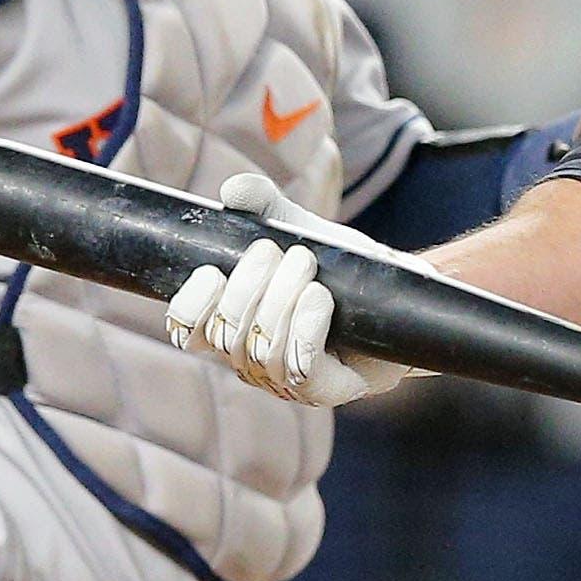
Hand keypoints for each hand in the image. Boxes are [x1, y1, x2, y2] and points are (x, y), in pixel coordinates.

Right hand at [164, 172, 416, 406]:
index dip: (190, 306)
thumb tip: (233, 191)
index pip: (185, 329)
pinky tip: (319, 297)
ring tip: (307, 263)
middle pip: (225, 334)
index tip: (213, 271)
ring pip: (261, 350)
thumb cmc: (338, 268)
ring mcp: (282, 380)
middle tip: (281, 252)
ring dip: (283, 298)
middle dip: (249, 286)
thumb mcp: (298, 228)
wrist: (395, 294)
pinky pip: (299, 366)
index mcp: (230, 322)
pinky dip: (305, 325)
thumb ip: (264, 206)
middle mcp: (248, 357)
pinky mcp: (322, 390)